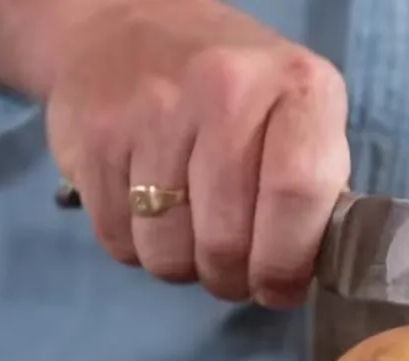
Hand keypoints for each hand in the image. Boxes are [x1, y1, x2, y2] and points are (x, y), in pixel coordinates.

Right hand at [0, 0, 350, 307]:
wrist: (122, 25)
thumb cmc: (230, 87)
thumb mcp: (294, 110)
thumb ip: (313, 184)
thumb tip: (305, 271)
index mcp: (296, 86)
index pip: (298, 196)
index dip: (286, 263)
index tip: (278, 287)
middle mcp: (225, 89)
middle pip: (227, 240)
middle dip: (231, 279)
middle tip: (231, 271)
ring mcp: (153, 111)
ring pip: (168, 253)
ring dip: (180, 265)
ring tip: (189, 233)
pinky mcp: (95, 137)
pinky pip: (119, 241)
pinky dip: (136, 247)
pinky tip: (148, 211)